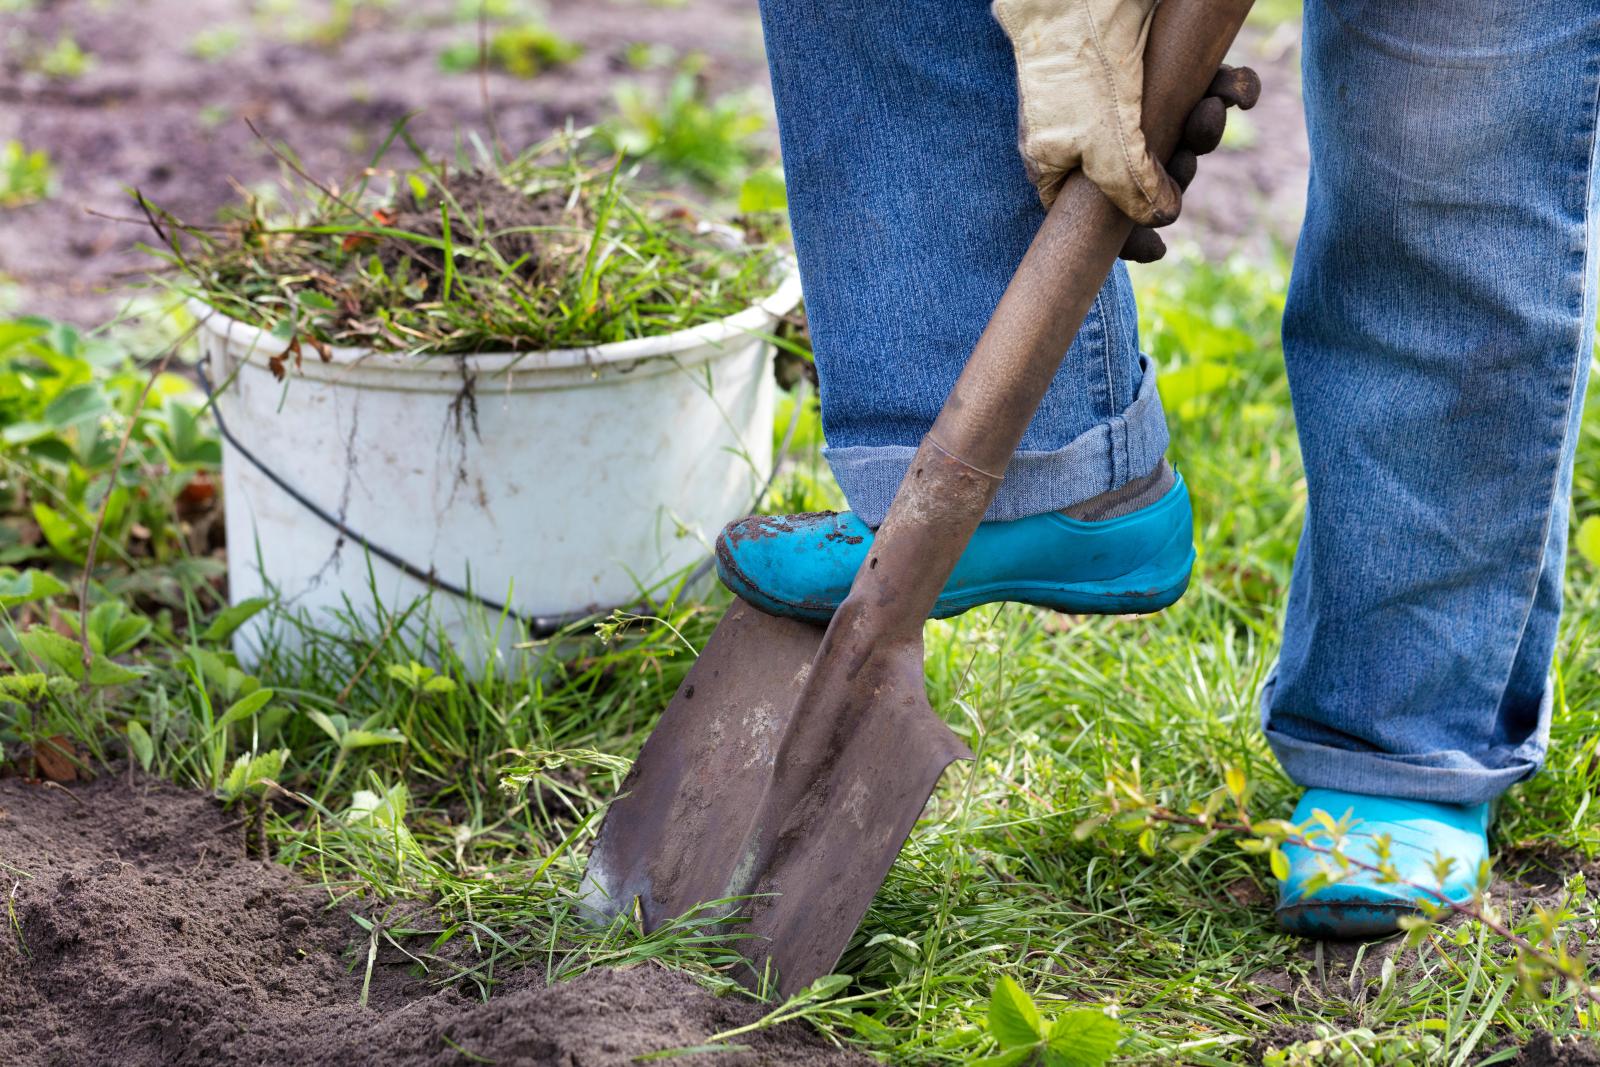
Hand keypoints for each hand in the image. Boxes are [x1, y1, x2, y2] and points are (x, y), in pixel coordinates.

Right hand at [993, 0, 1258, 247]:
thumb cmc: (1080, 66)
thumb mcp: (1102, 146)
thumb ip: (1130, 191)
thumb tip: (1164, 218)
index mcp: (1062, 159)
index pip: (1089, 217)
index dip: (1124, 235)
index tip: (1156, 249)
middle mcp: (1093, 130)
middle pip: (1145, 175)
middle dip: (1178, 171)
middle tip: (1186, 161)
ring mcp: (1129, 94)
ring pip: (1178, 129)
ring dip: (1208, 128)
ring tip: (1214, 105)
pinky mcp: (1165, 58)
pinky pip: (1205, 85)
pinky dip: (1230, 90)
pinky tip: (1239, 90)